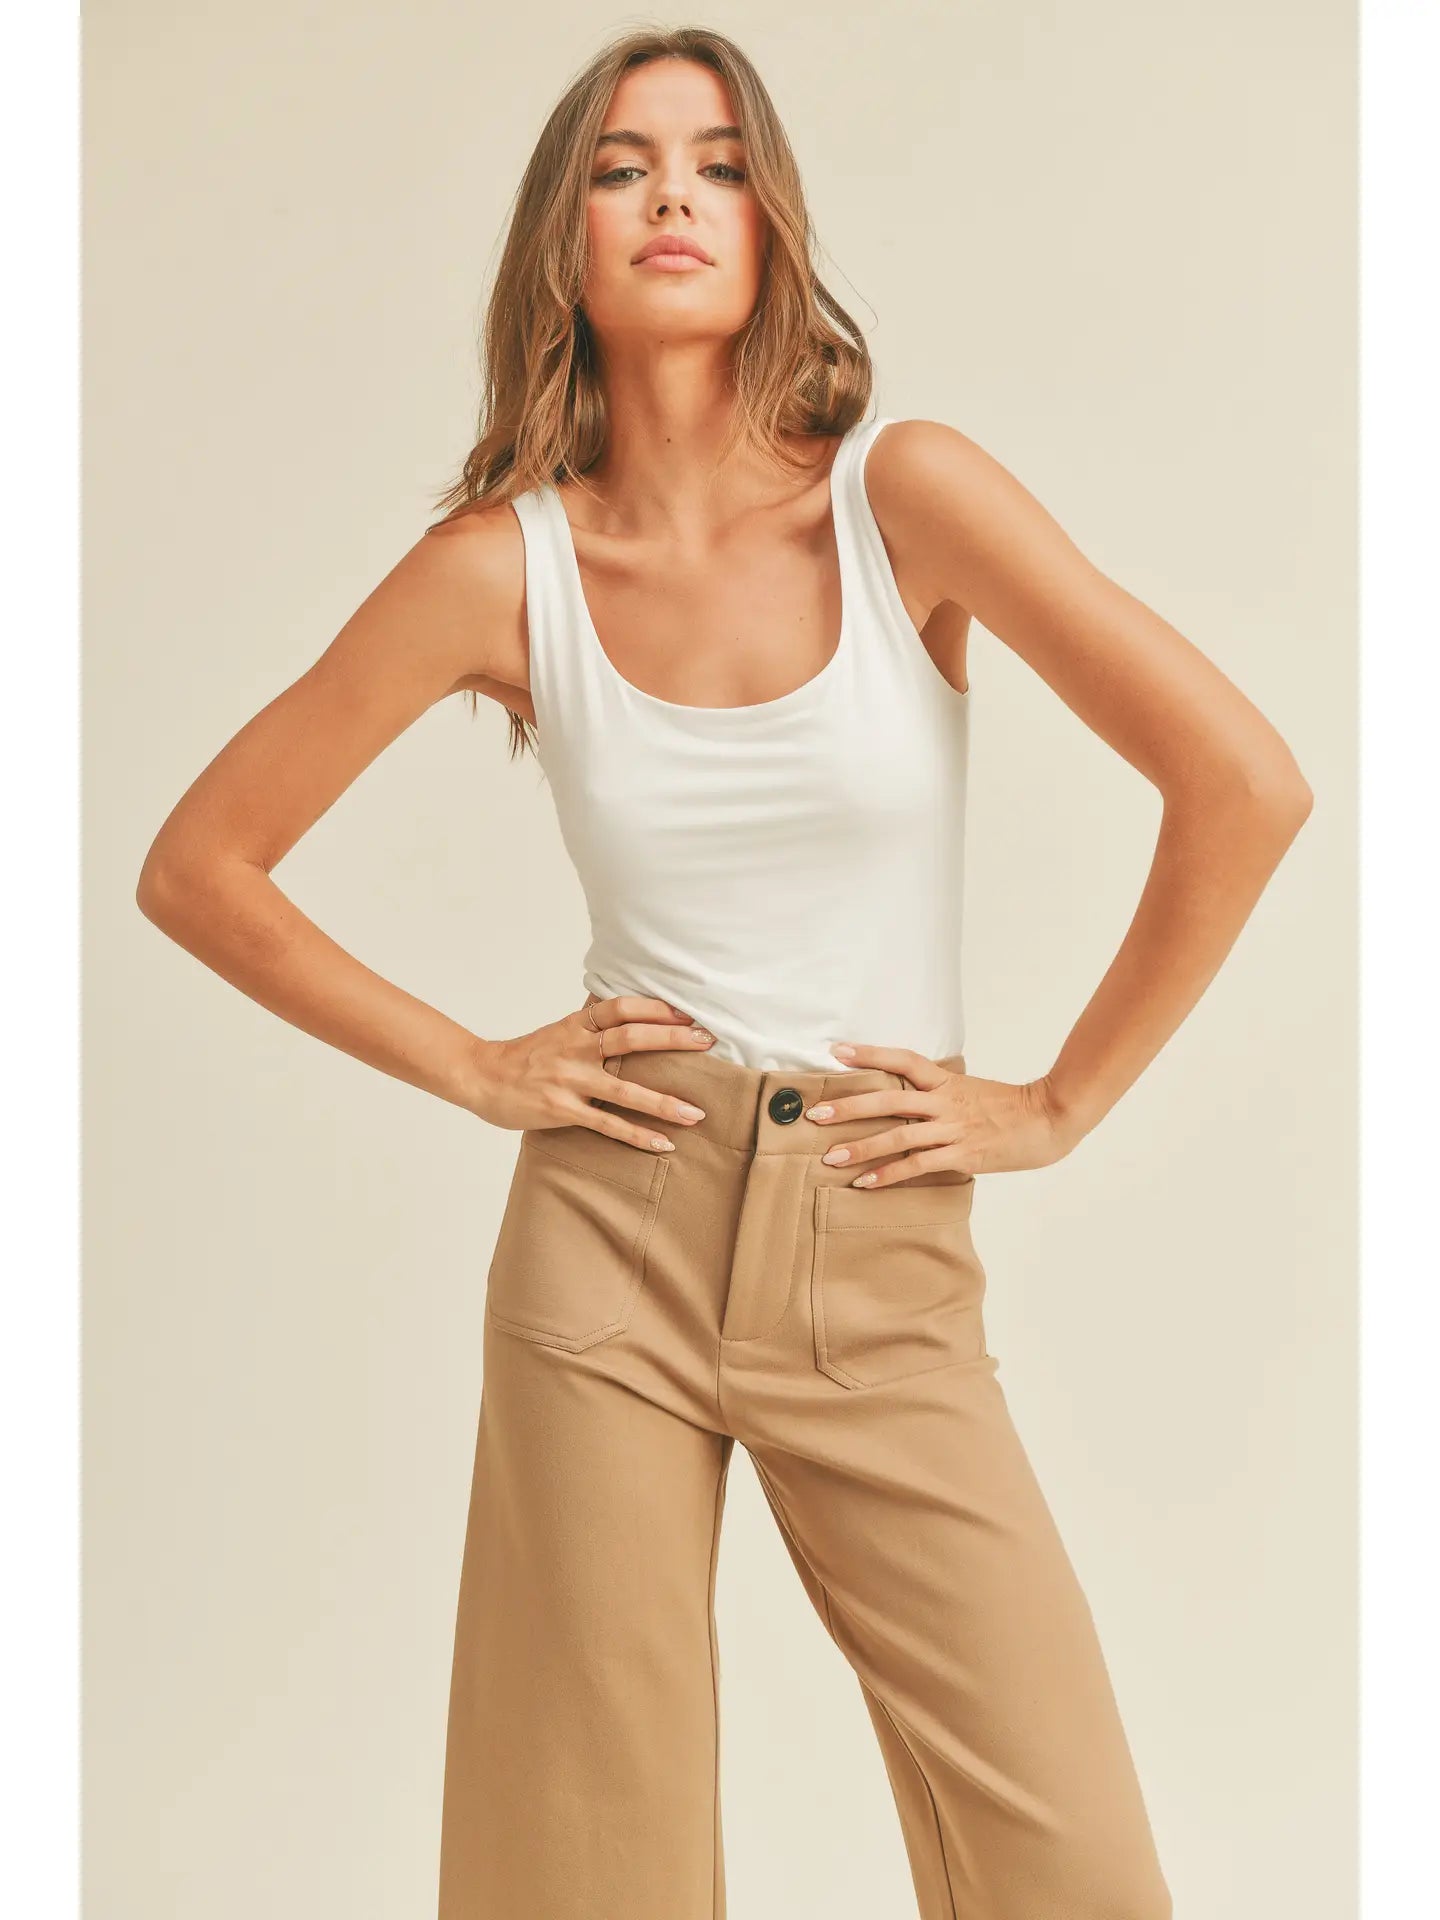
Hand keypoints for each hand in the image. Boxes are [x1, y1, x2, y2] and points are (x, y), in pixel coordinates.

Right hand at [467, 993, 715, 1148]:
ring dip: (664, 1102)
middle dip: (673, 1040)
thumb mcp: (560, 1031)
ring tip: (697, 1113)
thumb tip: (631, 1016)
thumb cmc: (526, 1056)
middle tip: (708, 1043)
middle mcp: (576, 1048)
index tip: (688, 1014)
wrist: (481, 1077)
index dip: (656, 1008)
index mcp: (576, 1025)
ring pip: (625, 1089)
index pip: (622, 1008)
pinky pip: (607, 1124)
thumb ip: (593, 1027)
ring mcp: (570, 1080)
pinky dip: (637, 1135)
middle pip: (632, 1038)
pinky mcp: (563, 1110)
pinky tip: (662, 1143)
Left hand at [807, 1043, 1075, 1188]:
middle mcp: (944, 1102)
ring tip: (829, 1156)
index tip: (837, 1051)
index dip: (869, 1054)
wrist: (1049, 1119)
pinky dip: (889, 1174)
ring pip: (897, 1136)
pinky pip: (918, 1165)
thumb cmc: (1010, 1107)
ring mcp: (953, 1129)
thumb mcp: (970, 1090)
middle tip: (815, 1114)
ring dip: (860, 1147)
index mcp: (946, 1081)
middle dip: (849, 1107)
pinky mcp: (962, 1154)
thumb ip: (939, 1094)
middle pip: (888, 1100)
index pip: (902, 1060)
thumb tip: (908, 1099)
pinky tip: (864, 1183)